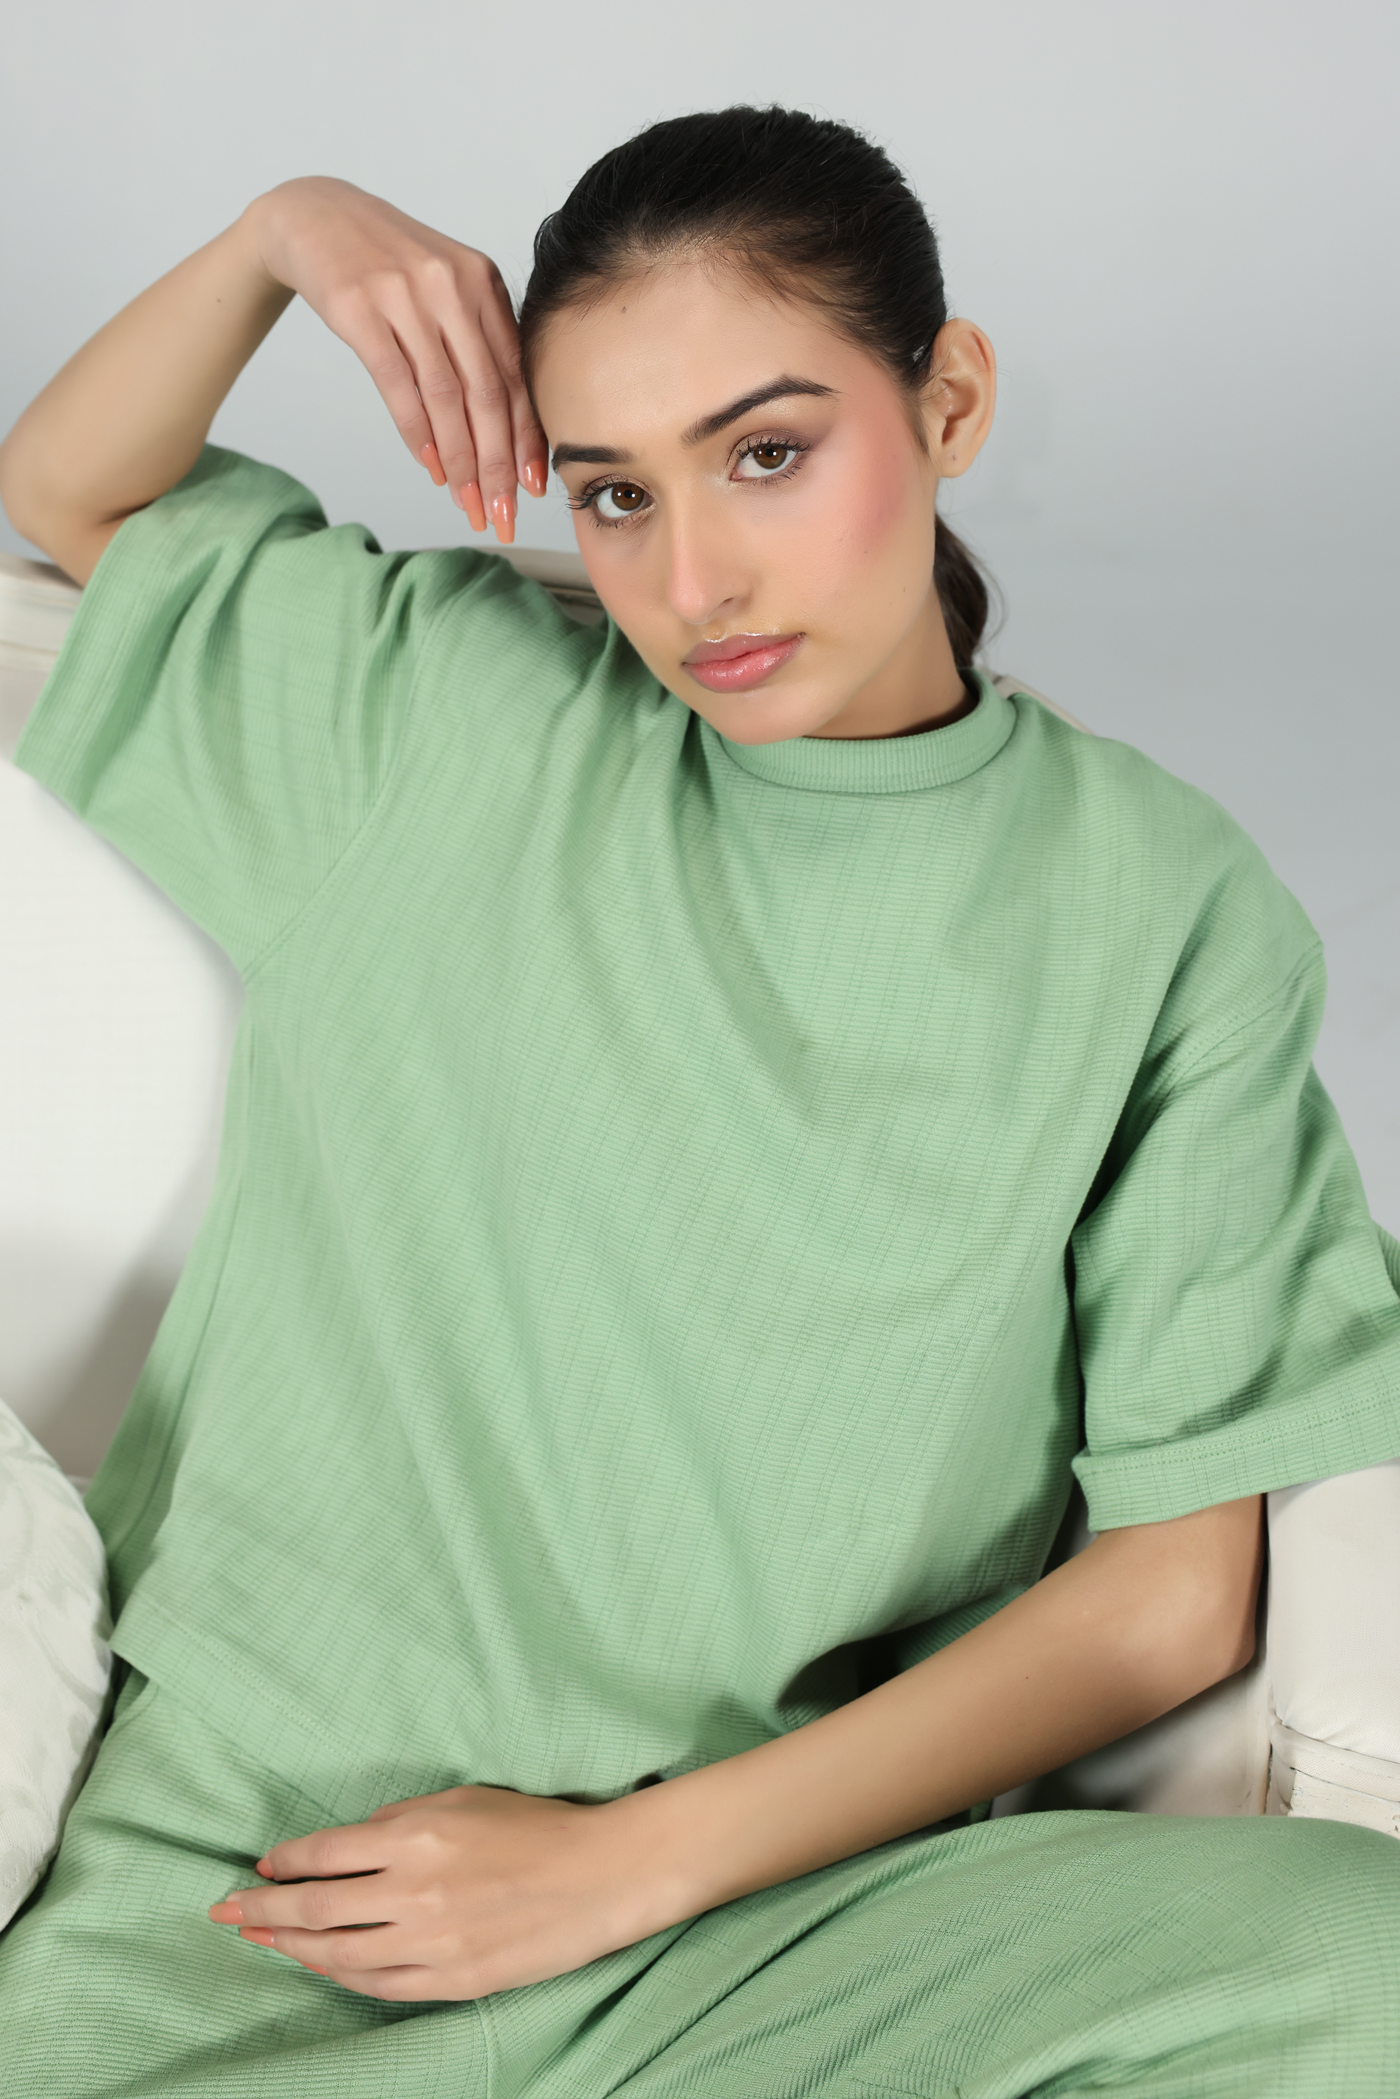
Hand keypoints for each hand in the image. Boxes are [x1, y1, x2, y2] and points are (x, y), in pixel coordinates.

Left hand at [208, 1782, 681, 2000]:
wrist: (598, 1877)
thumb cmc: (534, 1826)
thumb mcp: (462, 1799)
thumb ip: (402, 1819)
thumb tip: (353, 1844)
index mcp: (414, 1836)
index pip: (324, 1854)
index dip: (284, 1863)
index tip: (259, 1867)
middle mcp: (413, 1892)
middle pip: (315, 1910)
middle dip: (261, 1912)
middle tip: (222, 1912)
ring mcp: (430, 1943)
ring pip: (337, 1954)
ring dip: (291, 1949)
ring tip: (260, 1942)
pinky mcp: (451, 1981)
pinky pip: (378, 1986)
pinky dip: (341, 1977)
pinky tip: (320, 1968)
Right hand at [249, 176, 547, 541]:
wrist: (315, 216)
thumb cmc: (388, 265)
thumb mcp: (445, 287)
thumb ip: (477, 341)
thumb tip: (505, 427)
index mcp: (482, 282)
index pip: (514, 375)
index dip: (527, 437)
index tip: (533, 486)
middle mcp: (450, 286)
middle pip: (486, 393)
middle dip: (498, 463)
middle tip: (502, 513)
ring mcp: (404, 295)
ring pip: (445, 397)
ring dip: (459, 460)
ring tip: (467, 503)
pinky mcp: (360, 309)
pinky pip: (398, 385)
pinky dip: (417, 433)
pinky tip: (430, 467)